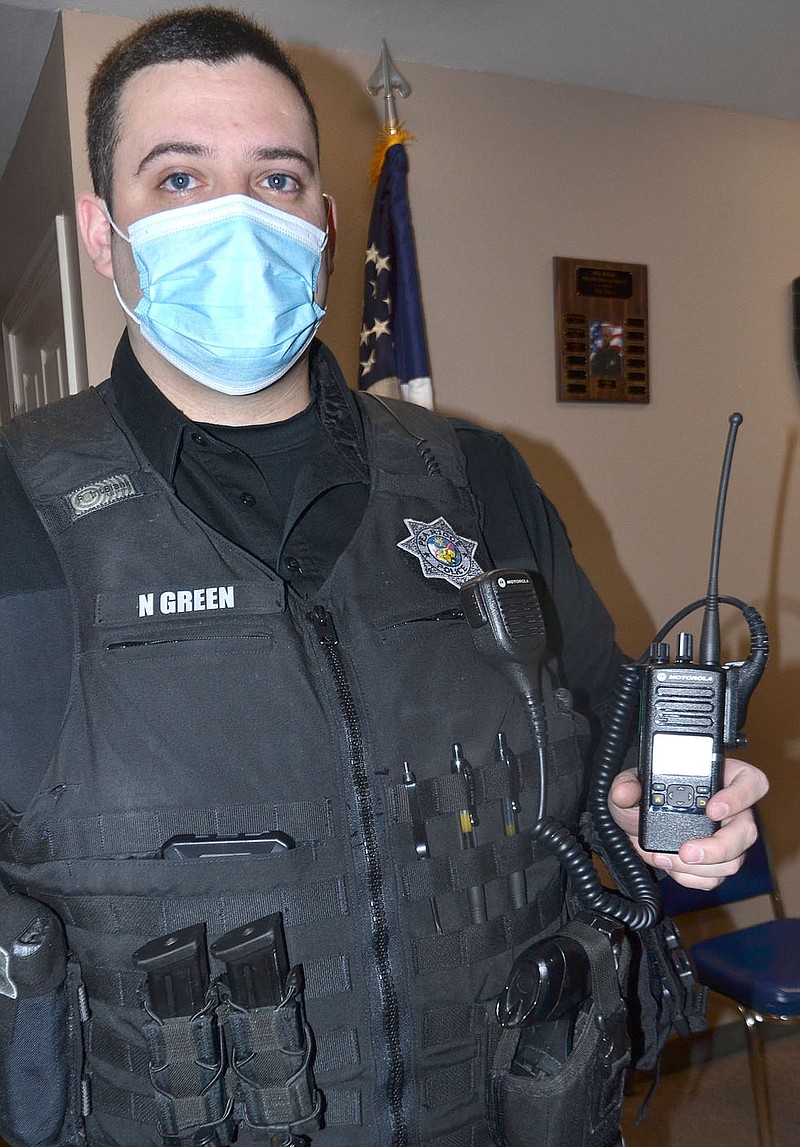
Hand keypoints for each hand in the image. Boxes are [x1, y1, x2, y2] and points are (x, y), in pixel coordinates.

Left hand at [609, 757, 768, 889]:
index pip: (750, 782)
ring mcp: (728, 839)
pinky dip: (692, 878)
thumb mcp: (632, 784)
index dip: (739, 797)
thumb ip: (627, 784)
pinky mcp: (717, 863)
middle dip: (718, 847)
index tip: (711, 809)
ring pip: (734, 860)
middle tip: (687, 851)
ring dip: (700, 867)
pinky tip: (672, 868)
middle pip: (747, 831)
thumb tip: (625, 792)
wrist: (638, 825)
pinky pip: (717, 878)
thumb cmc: (645, 797)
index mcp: (721, 779)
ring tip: (665, 858)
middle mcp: (732, 810)